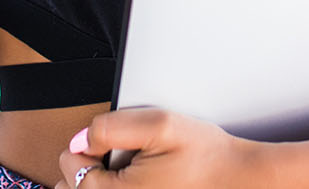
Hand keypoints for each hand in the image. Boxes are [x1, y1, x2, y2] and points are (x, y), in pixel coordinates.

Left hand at [56, 109, 267, 188]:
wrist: (239, 181)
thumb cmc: (205, 156)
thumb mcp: (160, 125)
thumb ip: (111, 127)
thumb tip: (81, 139)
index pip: (68, 166)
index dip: (88, 145)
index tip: (115, 144)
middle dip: (87, 169)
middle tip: (121, 160)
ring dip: (99, 185)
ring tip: (129, 174)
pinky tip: (136, 185)